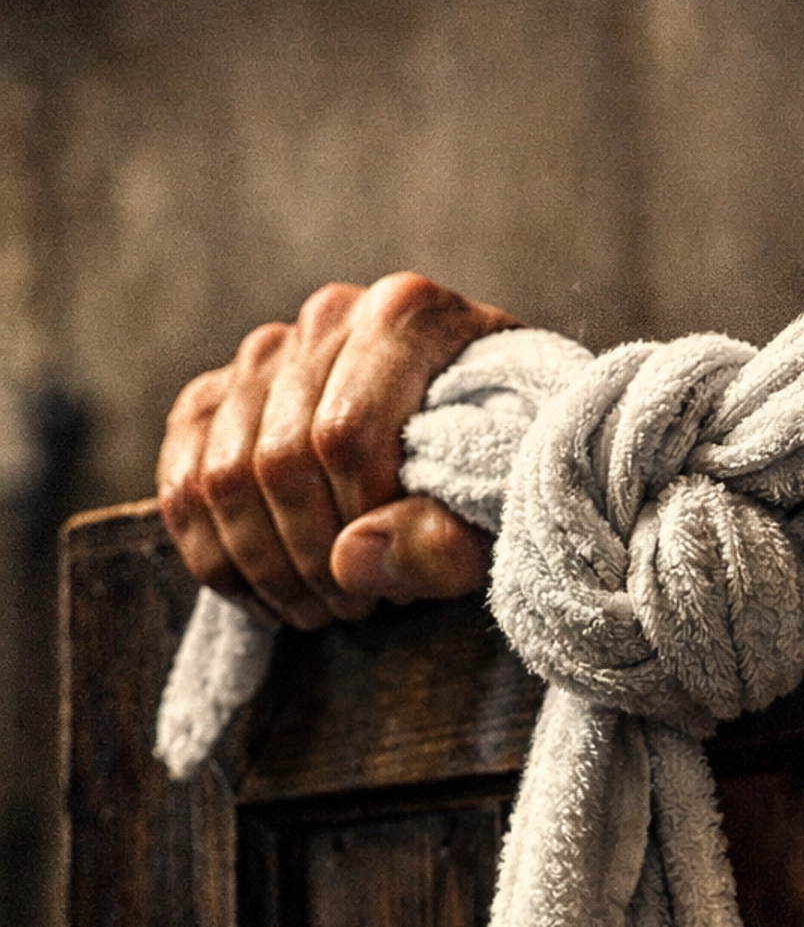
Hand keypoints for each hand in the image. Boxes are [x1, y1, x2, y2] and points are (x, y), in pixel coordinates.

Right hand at [158, 272, 509, 626]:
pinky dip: (215, 557)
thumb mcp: (500, 516)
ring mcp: (265, 355)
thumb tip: (348, 562)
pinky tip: (267, 596)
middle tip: (355, 610)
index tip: (395, 582)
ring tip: (320, 608)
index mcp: (406, 316)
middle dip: (312, 560)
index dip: (359, 524)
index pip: (346, 433)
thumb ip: (444, 541)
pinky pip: (180, 481)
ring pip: (222, 475)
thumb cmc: (498, 476)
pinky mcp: (216, 398)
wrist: (481, 444)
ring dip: (265, 568)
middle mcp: (328, 317)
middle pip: (280, 460)